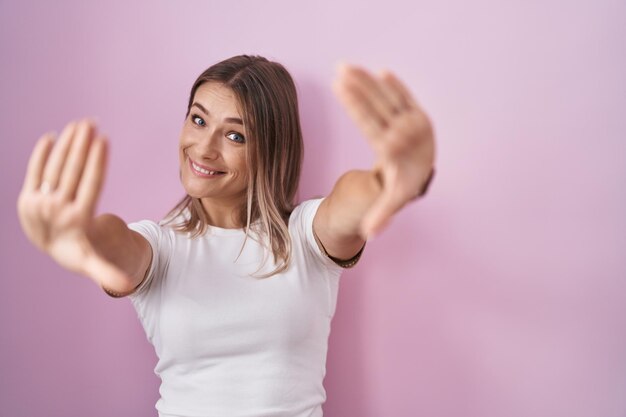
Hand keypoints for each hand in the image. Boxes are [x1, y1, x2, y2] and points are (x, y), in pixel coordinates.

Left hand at [17, 120, 128, 287]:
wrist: (52, 251)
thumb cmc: (80, 251)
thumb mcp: (94, 263)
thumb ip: (107, 273)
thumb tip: (125, 286)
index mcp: (76, 220)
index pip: (90, 184)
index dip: (97, 160)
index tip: (104, 140)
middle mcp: (56, 209)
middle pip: (71, 170)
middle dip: (82, 144)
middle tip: (91, 123)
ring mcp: (38, 202)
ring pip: (54, 167)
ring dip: (66, 143)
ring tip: (79, 124)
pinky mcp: (26, 196)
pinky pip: (34, 171)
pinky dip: (41, 154)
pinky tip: (52, 137)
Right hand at [333, 64, 435, 236]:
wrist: (424, 173)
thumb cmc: (401, 185)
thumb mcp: (392, 201)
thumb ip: (380, 216)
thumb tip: (370, 235)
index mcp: (393, 150)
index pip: (370, 123)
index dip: (355, 104)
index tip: (340, 87)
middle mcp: (405, 132)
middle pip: (379, 106)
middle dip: (359, 87)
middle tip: (341, 70)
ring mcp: (414, 121)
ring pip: (390, 97)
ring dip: (370, 81)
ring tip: (349, 67)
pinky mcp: (419, 114)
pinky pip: (406, 96)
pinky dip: (396, 85)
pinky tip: (382, 72)